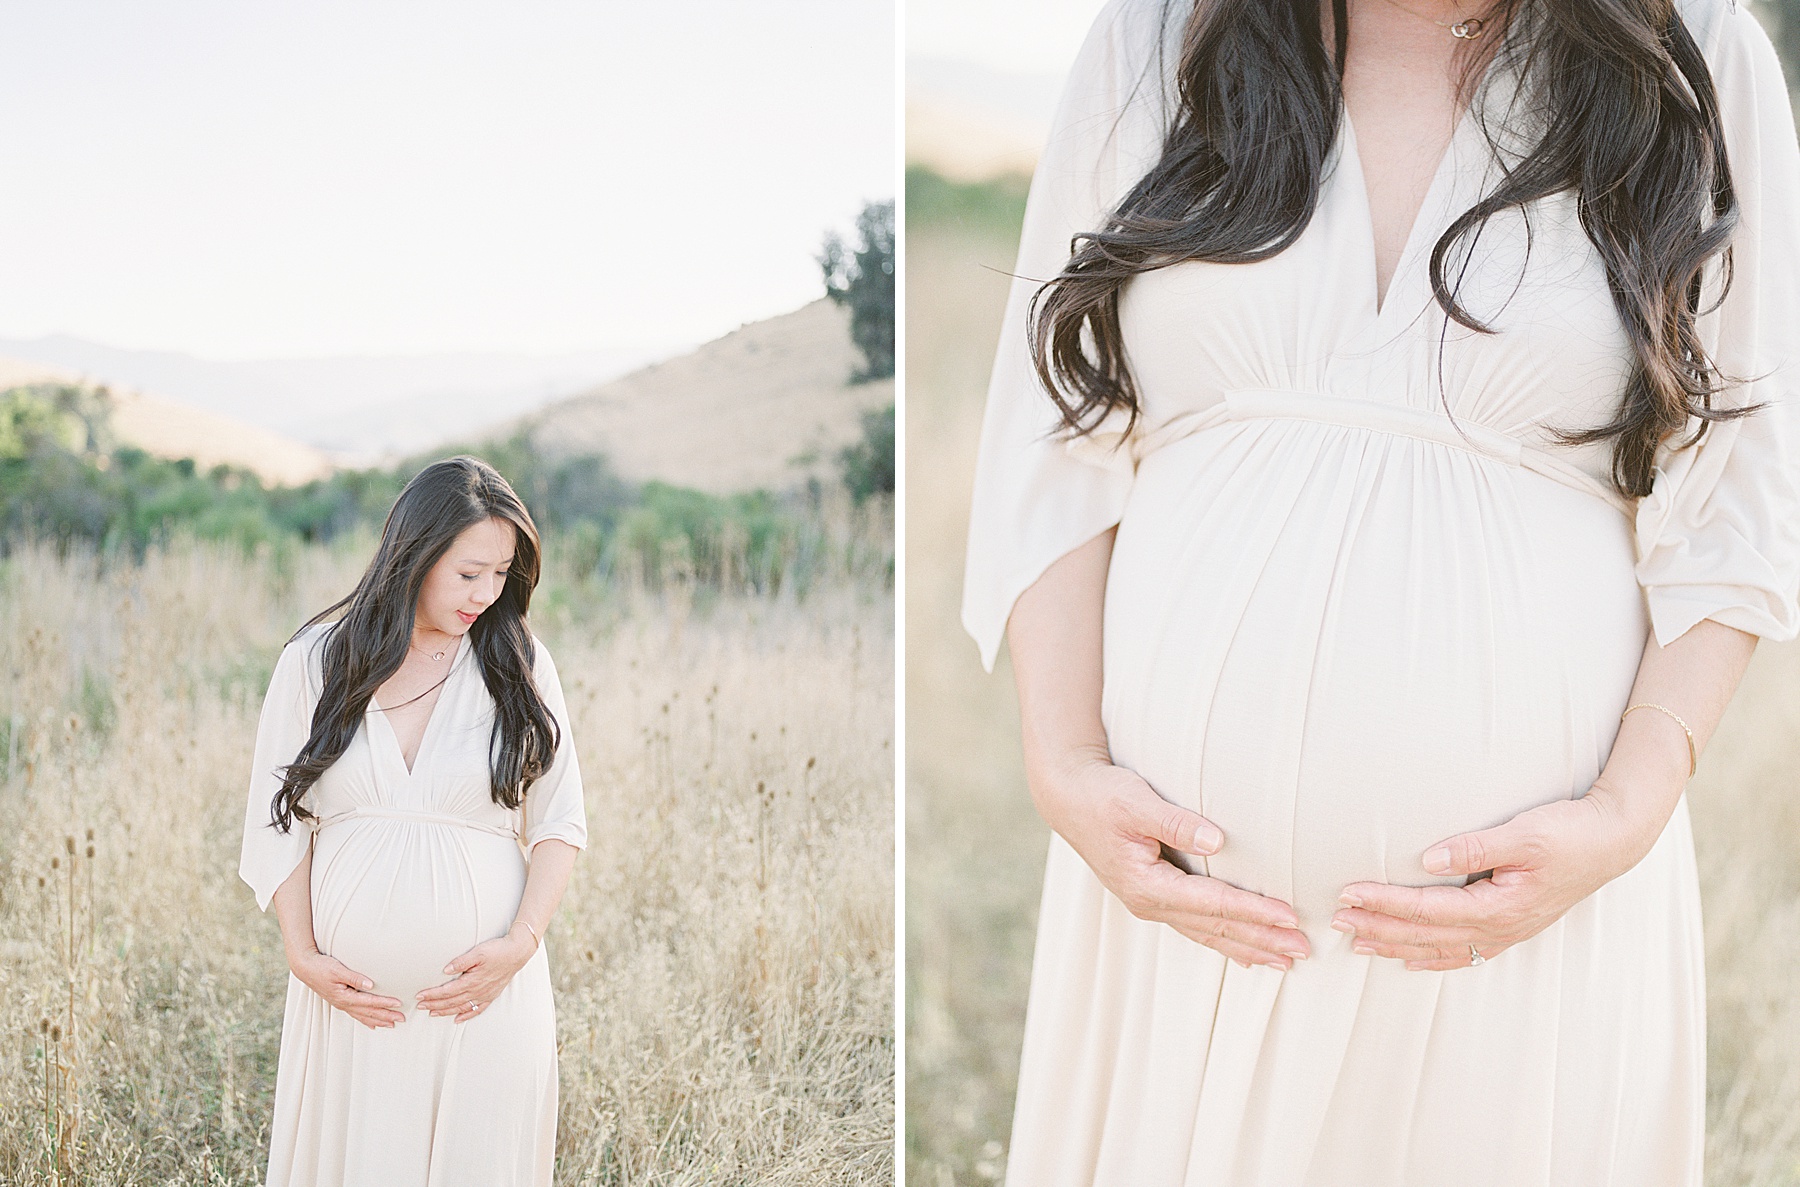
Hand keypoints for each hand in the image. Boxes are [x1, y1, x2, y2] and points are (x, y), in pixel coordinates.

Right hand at [289, 948, 406, 1028]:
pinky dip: (366, 1020)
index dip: (385, 1003)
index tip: (399, 1004)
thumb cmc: (321, 967)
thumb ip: (355, 977)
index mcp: (344, 996)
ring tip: (392, 1024)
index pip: (369, 1002)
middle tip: (402, 1018)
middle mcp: (344, 1003)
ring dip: (378, 1020)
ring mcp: (342, 1004)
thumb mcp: (338, 970)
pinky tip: (373, 1025)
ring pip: (363, 1016)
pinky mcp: (340, 1002)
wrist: (305, 968)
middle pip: (369, 1012)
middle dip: (386, 1016)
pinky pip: (355, 1014)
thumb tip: (371, 985)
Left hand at [415, 929, 535, 1021]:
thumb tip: (445, 970)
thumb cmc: (498, 950)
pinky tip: (457, 1019)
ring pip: (461, 1007)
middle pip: (451, 1001)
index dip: (432, 994)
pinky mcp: (491, 995)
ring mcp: (484, 995)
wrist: (517, 952)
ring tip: (432, 1013)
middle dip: (434, 1004)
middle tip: (419, 1006)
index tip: (419, 996)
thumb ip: (461, 961)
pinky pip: (477, 1010)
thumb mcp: (479, 952)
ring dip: (446, 1011)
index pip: (447, 991)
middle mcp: (477, 991)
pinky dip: (466, 1015)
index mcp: (472, 980)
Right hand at [1035, 756, 1308, 968]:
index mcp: (1146, 884)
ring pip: (1207, 934)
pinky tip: (1247, 953)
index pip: (1211, 903)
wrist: (1067, 798)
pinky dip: (1225, 941)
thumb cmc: (1102, 795)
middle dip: (1261, 940)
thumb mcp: (1135, 802)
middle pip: (1215, 928)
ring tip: (1285, 961)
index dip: (1253, 911)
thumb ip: (1175, 821)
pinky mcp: (1153, 896)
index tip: (1290, 916)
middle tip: (1304, 950)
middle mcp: (1149, 903)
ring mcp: (1150, 904)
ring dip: (1248, 947)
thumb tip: (1217, 839)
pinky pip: (1196, 927)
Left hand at [1333, 790, 1646, 970]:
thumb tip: (1426, 859)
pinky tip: (1408, 959)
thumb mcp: (1524, 833)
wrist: (1612, 841)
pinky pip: (1462, 952)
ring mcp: (1505, 933)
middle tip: (1336, 920)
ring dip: (1396, 945)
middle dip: (1378, 928)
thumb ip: (1474, 848)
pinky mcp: (1510, 928)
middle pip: (1424, 934)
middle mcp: (1499, 928)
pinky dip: (1430, 957)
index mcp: (1499, 907)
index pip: (1426, 909)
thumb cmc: (1569, 832)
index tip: (1348, 893)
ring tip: (1357, 944)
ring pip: (1438, 948)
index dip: (1384, 903)